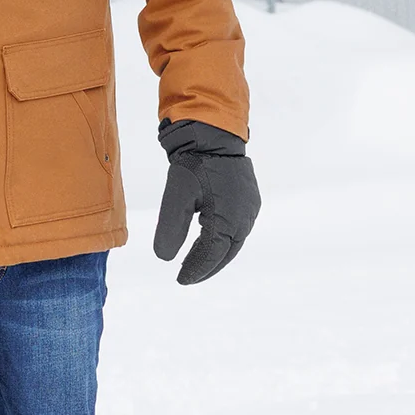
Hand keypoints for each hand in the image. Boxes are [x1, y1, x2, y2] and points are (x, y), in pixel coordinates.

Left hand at [153, 119, 260, 284]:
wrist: (214, 134)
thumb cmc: (193, 163)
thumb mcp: (176, 195)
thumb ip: (170, 227)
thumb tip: (163, 259)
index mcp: (227, 218)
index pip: (211, 254)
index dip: (196, 269)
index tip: (180, 280)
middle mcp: (244, 217)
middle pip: (226, 253)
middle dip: (206, 268)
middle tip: (186, 278)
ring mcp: (250, 209)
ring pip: (234, 243)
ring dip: (216, 256)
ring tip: (196, 266)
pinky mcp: (250, 201)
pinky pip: (238, 229)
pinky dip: (224, 242)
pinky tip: (210, 243)